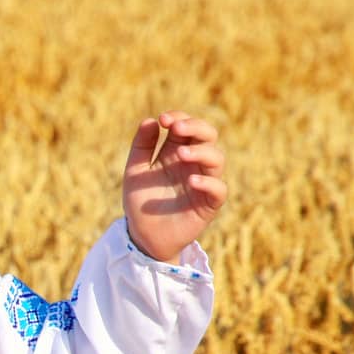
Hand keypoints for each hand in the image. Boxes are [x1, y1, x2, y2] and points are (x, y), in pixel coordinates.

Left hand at [121, 111, 227, 262]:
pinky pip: (219, 189)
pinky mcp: (209, 204)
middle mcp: (193, 163)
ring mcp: (203, 182)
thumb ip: (141, 147)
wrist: (143, 235)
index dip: (179, 118)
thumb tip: (150, 120)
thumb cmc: (140, 201)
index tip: (163, 119)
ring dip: (201, 152)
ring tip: (181, 154)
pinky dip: (208, 183)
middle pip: (208, 135)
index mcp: (175, 151)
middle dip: (195, 127)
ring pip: (217, 158)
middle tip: (176, 127)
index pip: (186, 126)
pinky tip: (191, 181)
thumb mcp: (135, 171)